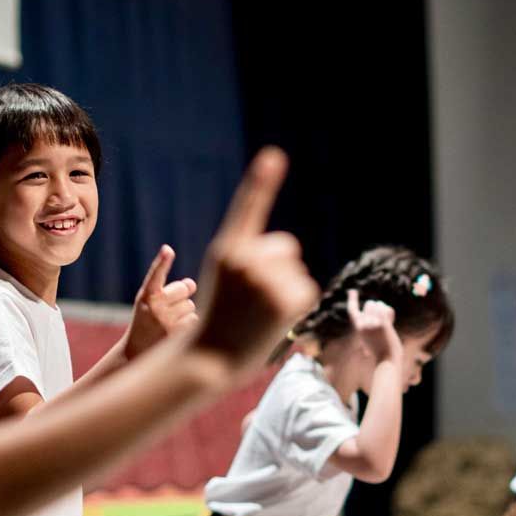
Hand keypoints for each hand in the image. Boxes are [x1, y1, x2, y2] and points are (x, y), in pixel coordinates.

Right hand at [123, 245, 198, 358]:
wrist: (136, 351)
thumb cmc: (146, 320)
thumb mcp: (149, 302)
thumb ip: (169, 288)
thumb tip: (192, 284)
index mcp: (146, 295)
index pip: (155, 275)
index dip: (162, 262)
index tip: (167, 250)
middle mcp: (154, 307)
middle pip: (184, 288)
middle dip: (180, 296)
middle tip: (166, 309)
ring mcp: (165, 321)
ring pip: (191, 305)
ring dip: (184, 312)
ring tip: (168, 322)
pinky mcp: (176, 334)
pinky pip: (194, 319)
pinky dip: (188, 324)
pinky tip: (175, 331)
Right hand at [192, 147, 318, 373]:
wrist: (209, 359)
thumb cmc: (215, 319)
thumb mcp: (223, 279)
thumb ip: (248, 258)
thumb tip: (286, 252)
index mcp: (225, 249)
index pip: (248, 208)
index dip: (262, 181)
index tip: (273, 156)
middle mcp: (244, 259)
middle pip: (285, 246)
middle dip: (278, 266)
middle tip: (252, 298)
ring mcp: (265, 279)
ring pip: (295, 270)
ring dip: (283, 289)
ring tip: (257, 313)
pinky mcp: (286, 298)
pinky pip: (305, 288)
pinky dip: (295, 305)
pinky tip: (272, 320)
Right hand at [346, 289, 401, 363]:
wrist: (386, 359)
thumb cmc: (380, 352)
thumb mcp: (369, 339)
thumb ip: (368, 327)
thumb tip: (372, 313)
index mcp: (358, 327)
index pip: (352, 310)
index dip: (352, 299)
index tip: (352, 291)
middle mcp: (363, 324)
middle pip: (369, 303)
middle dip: (377, 308)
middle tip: (382, 319)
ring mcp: (372, 323)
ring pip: (378, 304)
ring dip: (384, 310)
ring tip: (386, 322)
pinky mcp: (382, 323)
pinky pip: (385, 309)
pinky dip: (390, 314)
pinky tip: (391, 322)